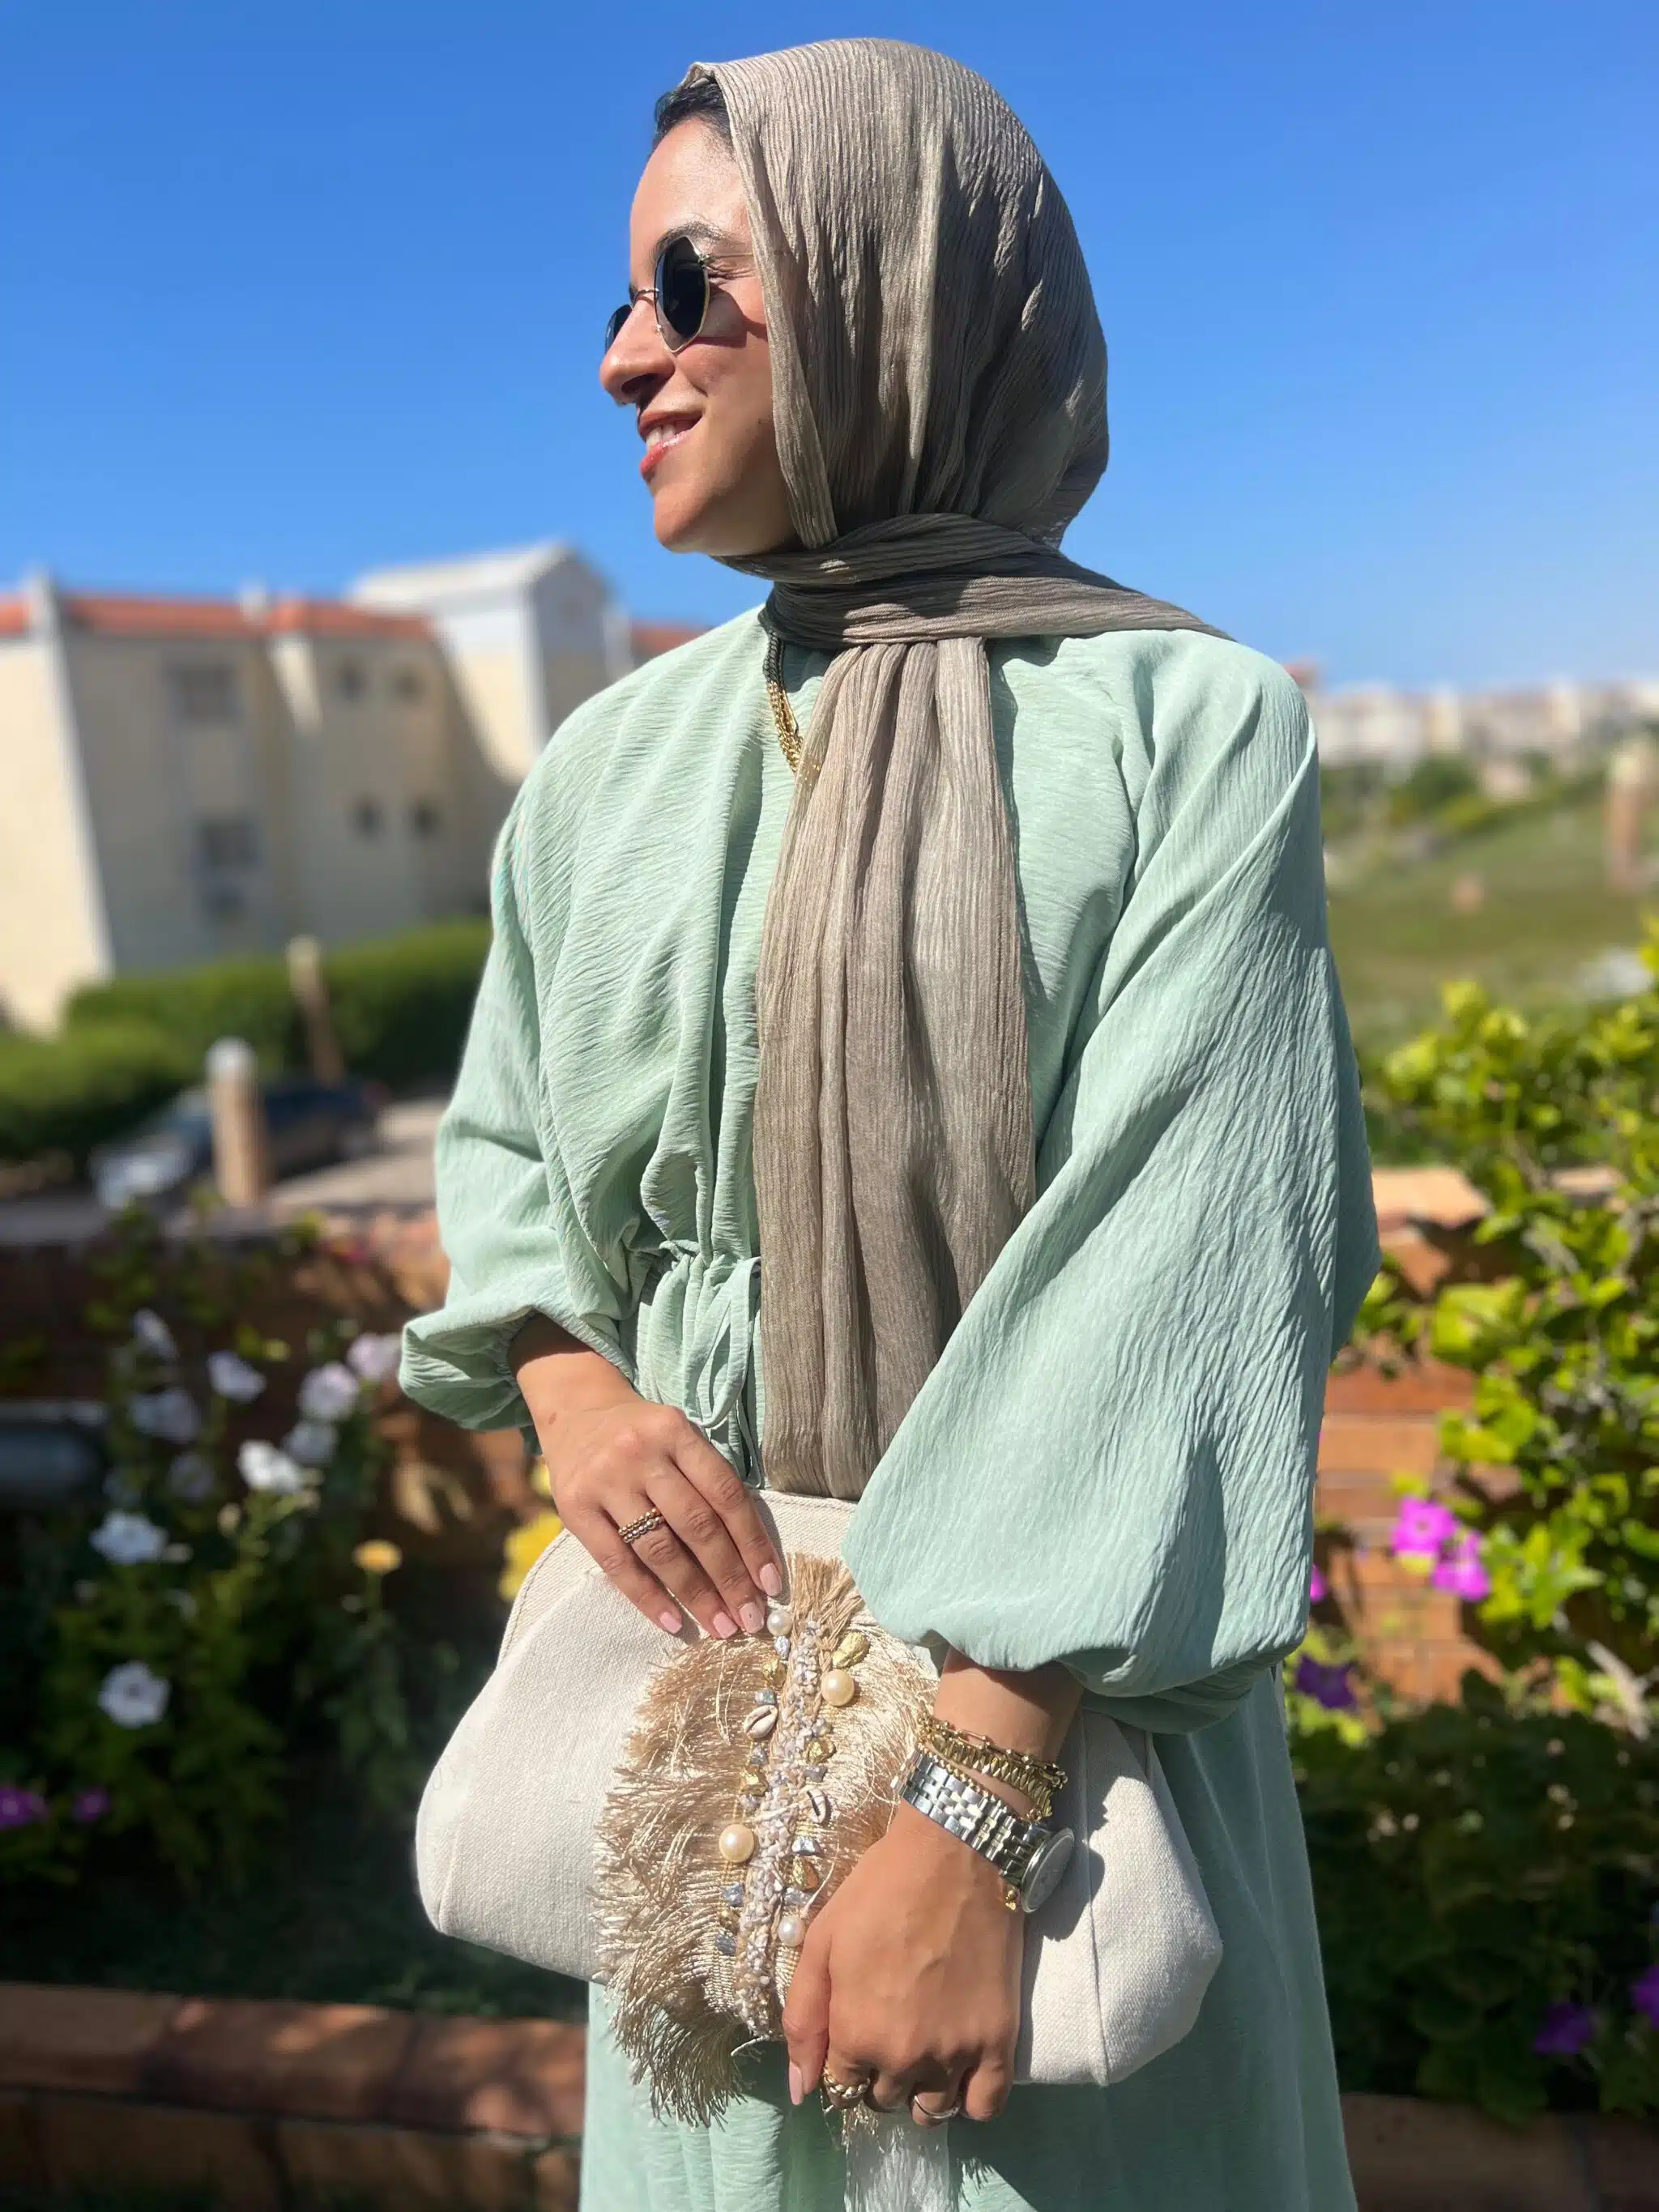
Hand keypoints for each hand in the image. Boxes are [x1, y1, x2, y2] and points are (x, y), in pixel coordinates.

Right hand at [512, 1316, 780, 1640]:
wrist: (575, 1411)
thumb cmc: (642, 1435)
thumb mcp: (678, 1437)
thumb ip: (707, 1481)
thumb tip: (747, 1556)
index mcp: (676, 1432)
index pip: (724, 1493)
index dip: (752, 1541)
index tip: (771, 1583)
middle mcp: (640, 1453)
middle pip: (696, 1525)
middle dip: (728, 1578)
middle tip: (749, 1618)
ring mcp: (605, 1481)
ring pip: (659, 1549)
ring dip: (695, 1594)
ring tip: (720, 1625)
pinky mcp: (574, 1508)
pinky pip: (616, 1563)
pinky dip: (646, 1596)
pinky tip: (671, 1621)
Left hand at [783, 1803, 1022, 2123]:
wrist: (955, 1853)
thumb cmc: (880, 1890)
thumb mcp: (821, 1943)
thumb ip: (804, 2021)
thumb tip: (800, 2091)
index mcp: (857, 2035)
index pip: (840, 2088)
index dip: (842, 2063)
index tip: (854, 2033)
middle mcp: (905, 2057)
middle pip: (884, 2101)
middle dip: (879, 2075)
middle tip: (889, 2030)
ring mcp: (956, 2053)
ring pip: (932, 2111)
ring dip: (920, 2092)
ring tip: (923, 2052)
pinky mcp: (999, 2041)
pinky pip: (985, 2107)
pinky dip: (970, 2099)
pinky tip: (961, 2071)